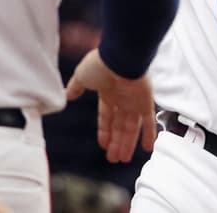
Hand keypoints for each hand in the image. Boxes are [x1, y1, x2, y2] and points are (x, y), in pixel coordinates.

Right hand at [65, 49, 156, 163]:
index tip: (103, 144)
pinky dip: (150, 135)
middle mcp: (121, 98)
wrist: (119, 57)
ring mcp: (134, 101)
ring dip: (127, 144)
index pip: (106, 116)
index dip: (104, 130)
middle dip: (116, 142)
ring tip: (123, 159)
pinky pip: (149, 122)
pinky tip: (148, 148)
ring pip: (131, 128)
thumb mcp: (81, 75)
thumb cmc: (100, 64)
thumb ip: (76, 86)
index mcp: (107, 92)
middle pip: (119, 125)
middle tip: (114, 158)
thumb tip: (67, 95)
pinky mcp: (145, 102)